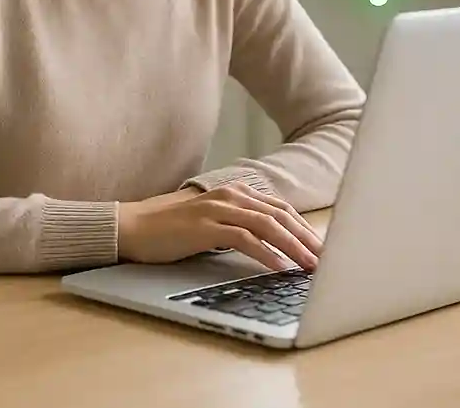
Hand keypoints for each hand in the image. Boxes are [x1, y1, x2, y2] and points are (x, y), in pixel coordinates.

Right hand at [118, 182, 321, 271]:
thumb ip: (242, 227)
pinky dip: (265, 253)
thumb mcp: (215, 224)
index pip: (282, 209)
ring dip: (293, 247)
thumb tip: (276, 247)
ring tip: (309, 266)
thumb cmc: (174, 230)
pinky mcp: (204, 227)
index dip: (305, 228)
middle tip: (327, 260)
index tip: (323, 247)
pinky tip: (278, 267)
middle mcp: (232, 195)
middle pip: (280, 216)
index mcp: (238, 192)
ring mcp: (218, 209)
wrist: (133, 227)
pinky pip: (243, 239)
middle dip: (307, 238)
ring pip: (267, 225)